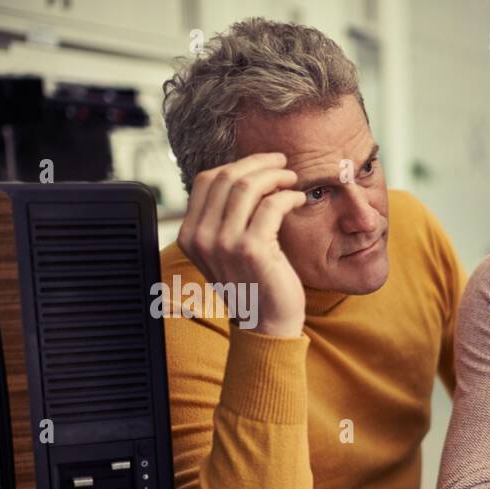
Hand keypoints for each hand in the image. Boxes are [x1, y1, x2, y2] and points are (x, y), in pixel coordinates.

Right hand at [177, 152, 307, 337]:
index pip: (207, 180)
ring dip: (275, 176)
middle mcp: (202, 237)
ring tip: (292, 179)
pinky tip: (298, 199)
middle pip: (227, 177)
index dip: (238, 164)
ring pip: (248, 187)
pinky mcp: (251, 249)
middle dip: (259, 164)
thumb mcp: (227, 250)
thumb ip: (223, 219)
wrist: (265, 325)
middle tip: (282, 163)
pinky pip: (271, 206)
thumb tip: (241, 177)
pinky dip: (288, 196)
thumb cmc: (254, 285)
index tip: (263, 163)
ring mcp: (224, 243)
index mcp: (191, 234)